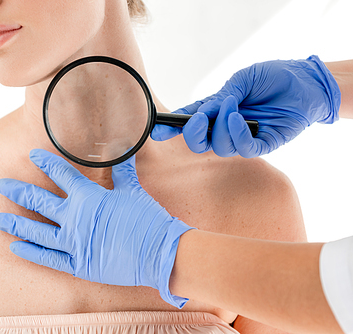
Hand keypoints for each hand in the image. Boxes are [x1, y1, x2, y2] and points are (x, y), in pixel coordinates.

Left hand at [0, 149, 193, 307]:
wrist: (159, 252)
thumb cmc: (147, 220)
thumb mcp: (133, 191)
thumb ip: (122, 170)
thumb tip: (121, 148)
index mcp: (88, 197)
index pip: (60, 173)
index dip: (45, 162)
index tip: (32, 155)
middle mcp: (74, 218)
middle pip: (38, 201)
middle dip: (16, 191)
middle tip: (0, 185)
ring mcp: (73, 242)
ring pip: (35, 231)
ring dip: (14, 223)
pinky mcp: (77, 264)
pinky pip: (48, 258)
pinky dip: (30, 252)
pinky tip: (14, 247)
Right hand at [152, 55, 340, 157]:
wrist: (303, 82)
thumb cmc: (271, 78)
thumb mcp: (240, 81)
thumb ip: (221, 97)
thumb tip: (205, 113)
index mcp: (215, 112)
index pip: (188, 124)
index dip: (170, 130)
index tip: (156, 132)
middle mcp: (225, 128)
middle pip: (199, 144)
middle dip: (193, 135)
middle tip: (199, 120)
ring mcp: (243, 138)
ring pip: (220, 148)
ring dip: (222, 127)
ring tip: (234, 105)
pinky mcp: (263, 144)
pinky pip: (244, 150)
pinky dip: (237, 135)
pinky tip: (239, 118)